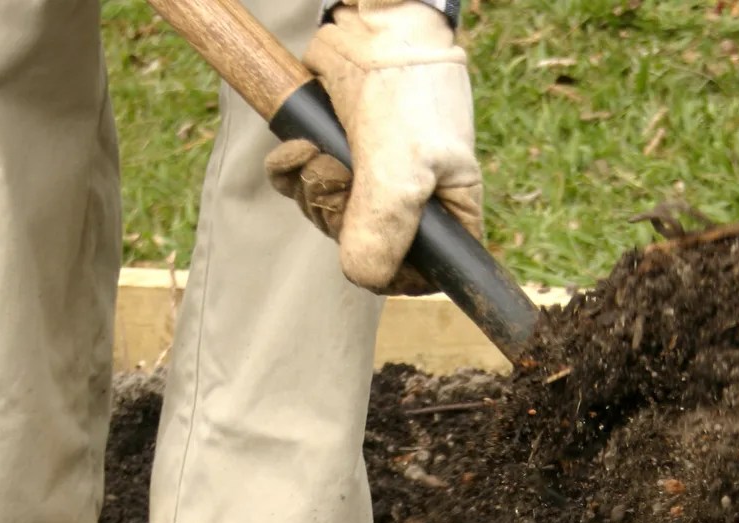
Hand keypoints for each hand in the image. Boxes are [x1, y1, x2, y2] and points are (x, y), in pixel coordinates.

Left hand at [265, 0, 482, 294]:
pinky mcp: (332, 157)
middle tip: (343, 175)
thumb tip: (363, 278)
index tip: (370, 245)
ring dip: (312, 186)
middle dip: (338, 214)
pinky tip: (298, 147)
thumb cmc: (408, 91)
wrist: (372, 27)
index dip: (390, 270)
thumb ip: (385, 229)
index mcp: (447, 214)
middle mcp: (410, 204)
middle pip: (362, 250)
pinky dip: (290, 171)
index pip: (421, 276)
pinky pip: (299, 189)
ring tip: (324, 152)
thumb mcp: (403, 167)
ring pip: (325, 219)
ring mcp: (368, 182)